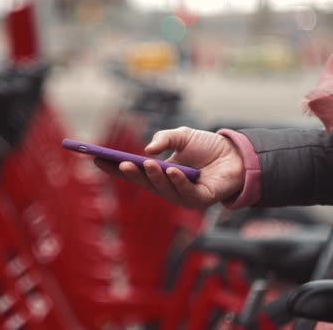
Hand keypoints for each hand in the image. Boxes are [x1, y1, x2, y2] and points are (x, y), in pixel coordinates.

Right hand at [94, 127, 244, 208]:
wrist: (238, 155)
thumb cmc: (209, 147)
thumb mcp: (182, 135)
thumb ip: (165, 139)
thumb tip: (147, 150)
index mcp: (159, 172)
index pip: (132, 171)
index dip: (114, 168)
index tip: (97, 159)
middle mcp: (167, 186)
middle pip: (144, 183)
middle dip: (132, 174)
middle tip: (121, 164)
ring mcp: (182, 195)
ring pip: (163, 189)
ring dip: (156, 177)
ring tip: (150, 164)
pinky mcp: (199, 200)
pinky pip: (185, 193)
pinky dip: (178, 182)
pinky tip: (174, 171)